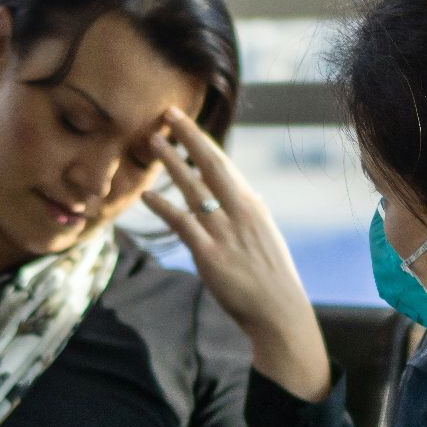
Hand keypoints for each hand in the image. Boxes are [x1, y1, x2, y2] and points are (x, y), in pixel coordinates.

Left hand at [142, 107, 330, 401]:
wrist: (279, 313)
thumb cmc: (272, 279)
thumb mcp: (266, 238)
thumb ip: (253, 215)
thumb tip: (251, 195)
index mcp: (253, 205)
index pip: (224, 164)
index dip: (202, 141)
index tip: (185, 122)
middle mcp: (240, 212)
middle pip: (211, 164)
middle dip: (189, 136)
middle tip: (168, 113)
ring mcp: (225, 232)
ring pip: (194, 188)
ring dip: (172, 163)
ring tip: (153, 142)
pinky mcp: (210, 255)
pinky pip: (183, 224)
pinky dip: (164, 207)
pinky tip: (147, 195)